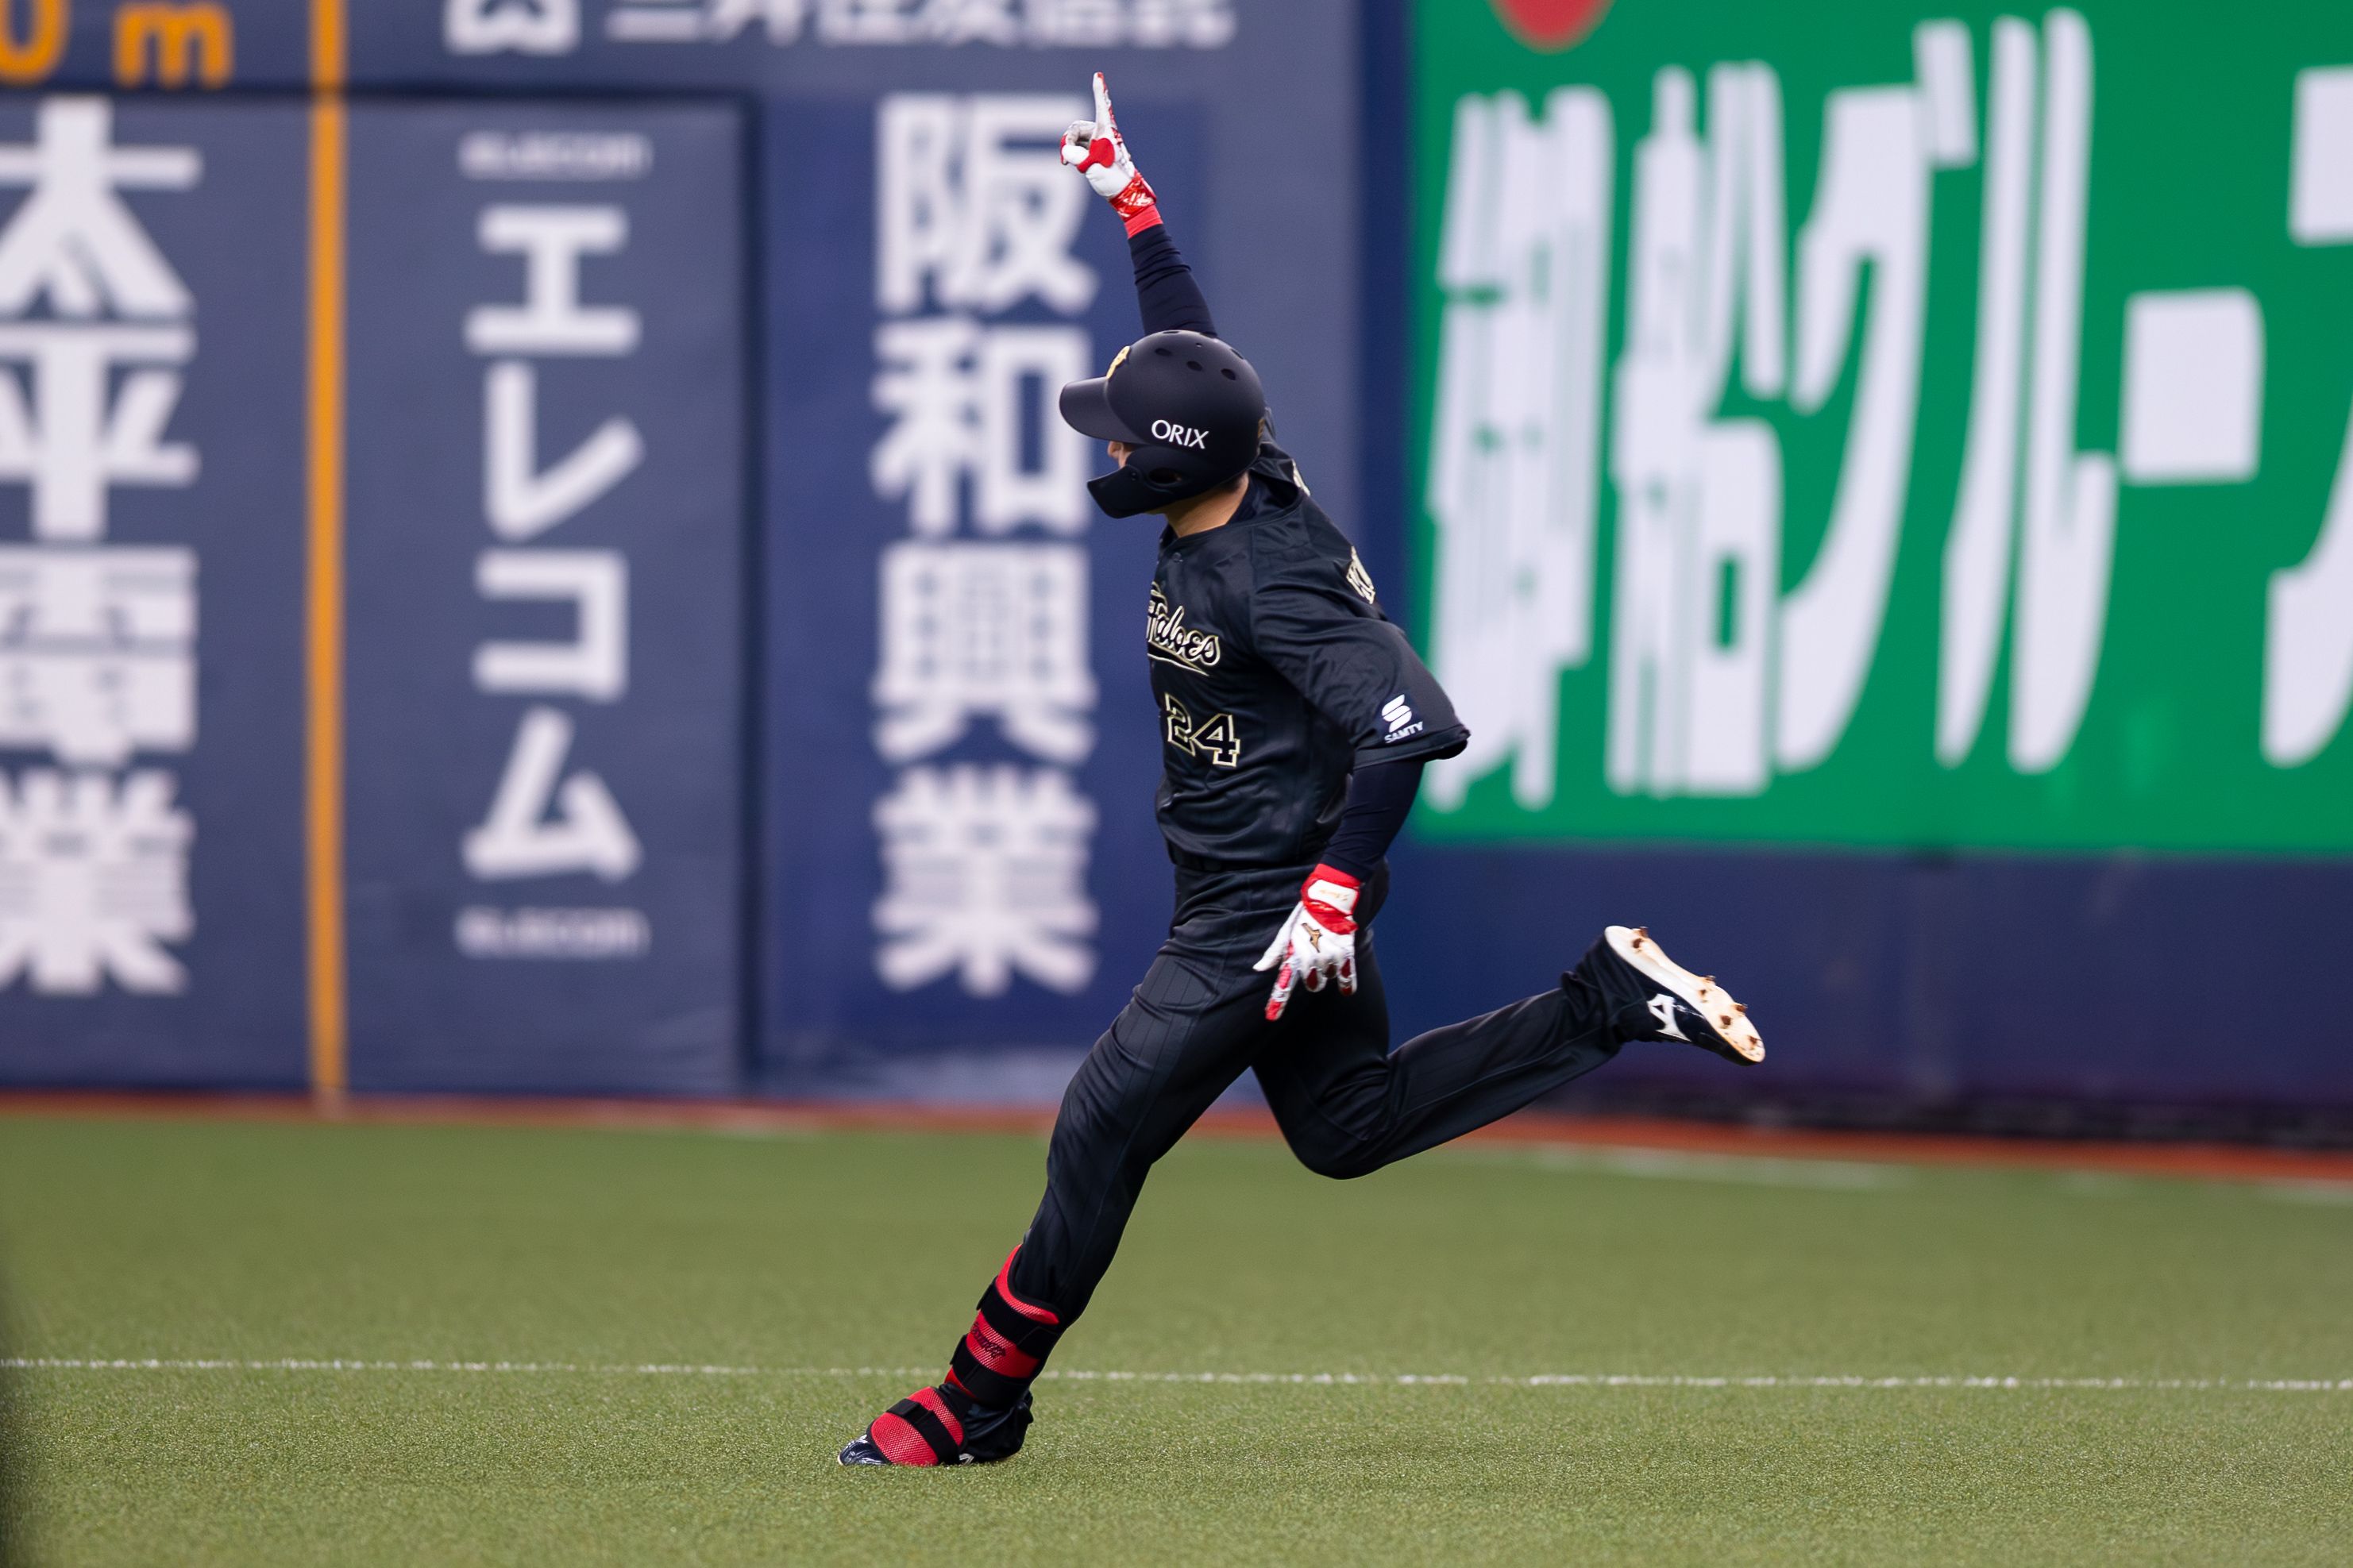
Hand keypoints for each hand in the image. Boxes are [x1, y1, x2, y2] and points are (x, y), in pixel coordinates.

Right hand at [1061, 71, 1159, 233]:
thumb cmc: (1112, 177)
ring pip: (1074, 138)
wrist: (1121, 193)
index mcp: (1106, 131)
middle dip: (1067, 140)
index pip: (1102, 107)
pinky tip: (1066, 164)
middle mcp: (1101, 133)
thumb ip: (1073, 154)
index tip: (1098, 75)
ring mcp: (1097, 143)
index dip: (1098, 90)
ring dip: (1068, 149)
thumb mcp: (1090, 165)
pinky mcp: (1092, 152)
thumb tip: (1066, 152)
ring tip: (1068, 164)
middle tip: (1065, 157)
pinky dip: (1069, 154)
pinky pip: (1076, 147)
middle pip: (1076, 128)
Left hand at [1252, 865, 1360, 1020]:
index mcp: (1293, 954)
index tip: (1271, 1017)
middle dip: (1313, 978)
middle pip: (1312, 986)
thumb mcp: (1286, 933)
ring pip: (1328, 979)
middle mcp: (1310, 958)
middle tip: (1315, 959)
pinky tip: (1346, 988)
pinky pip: (1346, 978)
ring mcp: (1328, 957)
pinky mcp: (1345, 953)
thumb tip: (1259, 968)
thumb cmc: (1305, 917)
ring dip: (1328, 970)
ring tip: (1327, 950)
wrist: (1329, 900)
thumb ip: (1274, 953)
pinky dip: (1346, 984)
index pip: (1284, 983)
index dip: (1278, 1001)